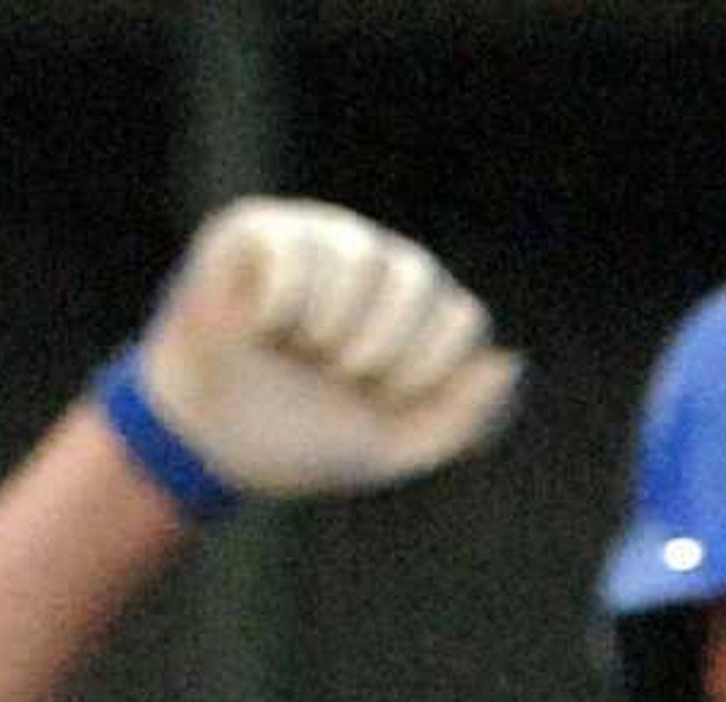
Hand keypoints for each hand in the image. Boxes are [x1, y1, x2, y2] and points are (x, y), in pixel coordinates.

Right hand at [127, 198, 521, 499]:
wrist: (215, 442)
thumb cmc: (308, 439)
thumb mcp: (395, 448)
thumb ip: (463, 419)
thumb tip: (510, 361)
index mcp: (421, 318)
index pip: (462, 318)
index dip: (426, 369)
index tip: (382, 399)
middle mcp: (380, 268)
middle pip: (417, 276)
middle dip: (383, 344)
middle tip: (344, 375)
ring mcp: (323, 240)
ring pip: (355, 256)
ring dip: (328, 326)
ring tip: (300, 352)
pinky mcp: (262, 230)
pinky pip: (293, 250)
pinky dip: (281, 306)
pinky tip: (260, 329)